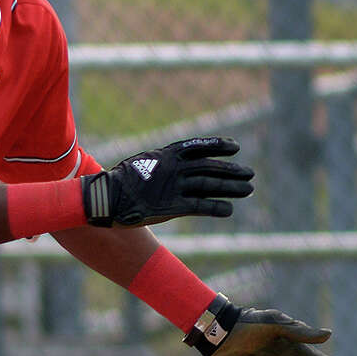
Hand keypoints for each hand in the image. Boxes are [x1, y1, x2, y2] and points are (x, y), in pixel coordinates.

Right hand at [82, 136, 253, 226]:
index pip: (199, 146)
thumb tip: (171, 163)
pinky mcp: (172, 206)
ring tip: (248, 189)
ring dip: (231, 188)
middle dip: (232, 171)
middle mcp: (175, 167)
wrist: (107, 197)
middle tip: (249, 174)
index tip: (235, 147)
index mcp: (167, 154)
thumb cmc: (121, 181)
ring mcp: (175, 186)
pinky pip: (200, 205)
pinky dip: (216, 207)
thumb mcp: (143, 162)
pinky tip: (229, 209)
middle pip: (210, 167)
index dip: (218, 146)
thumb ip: (162, 163)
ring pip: (210, 185)